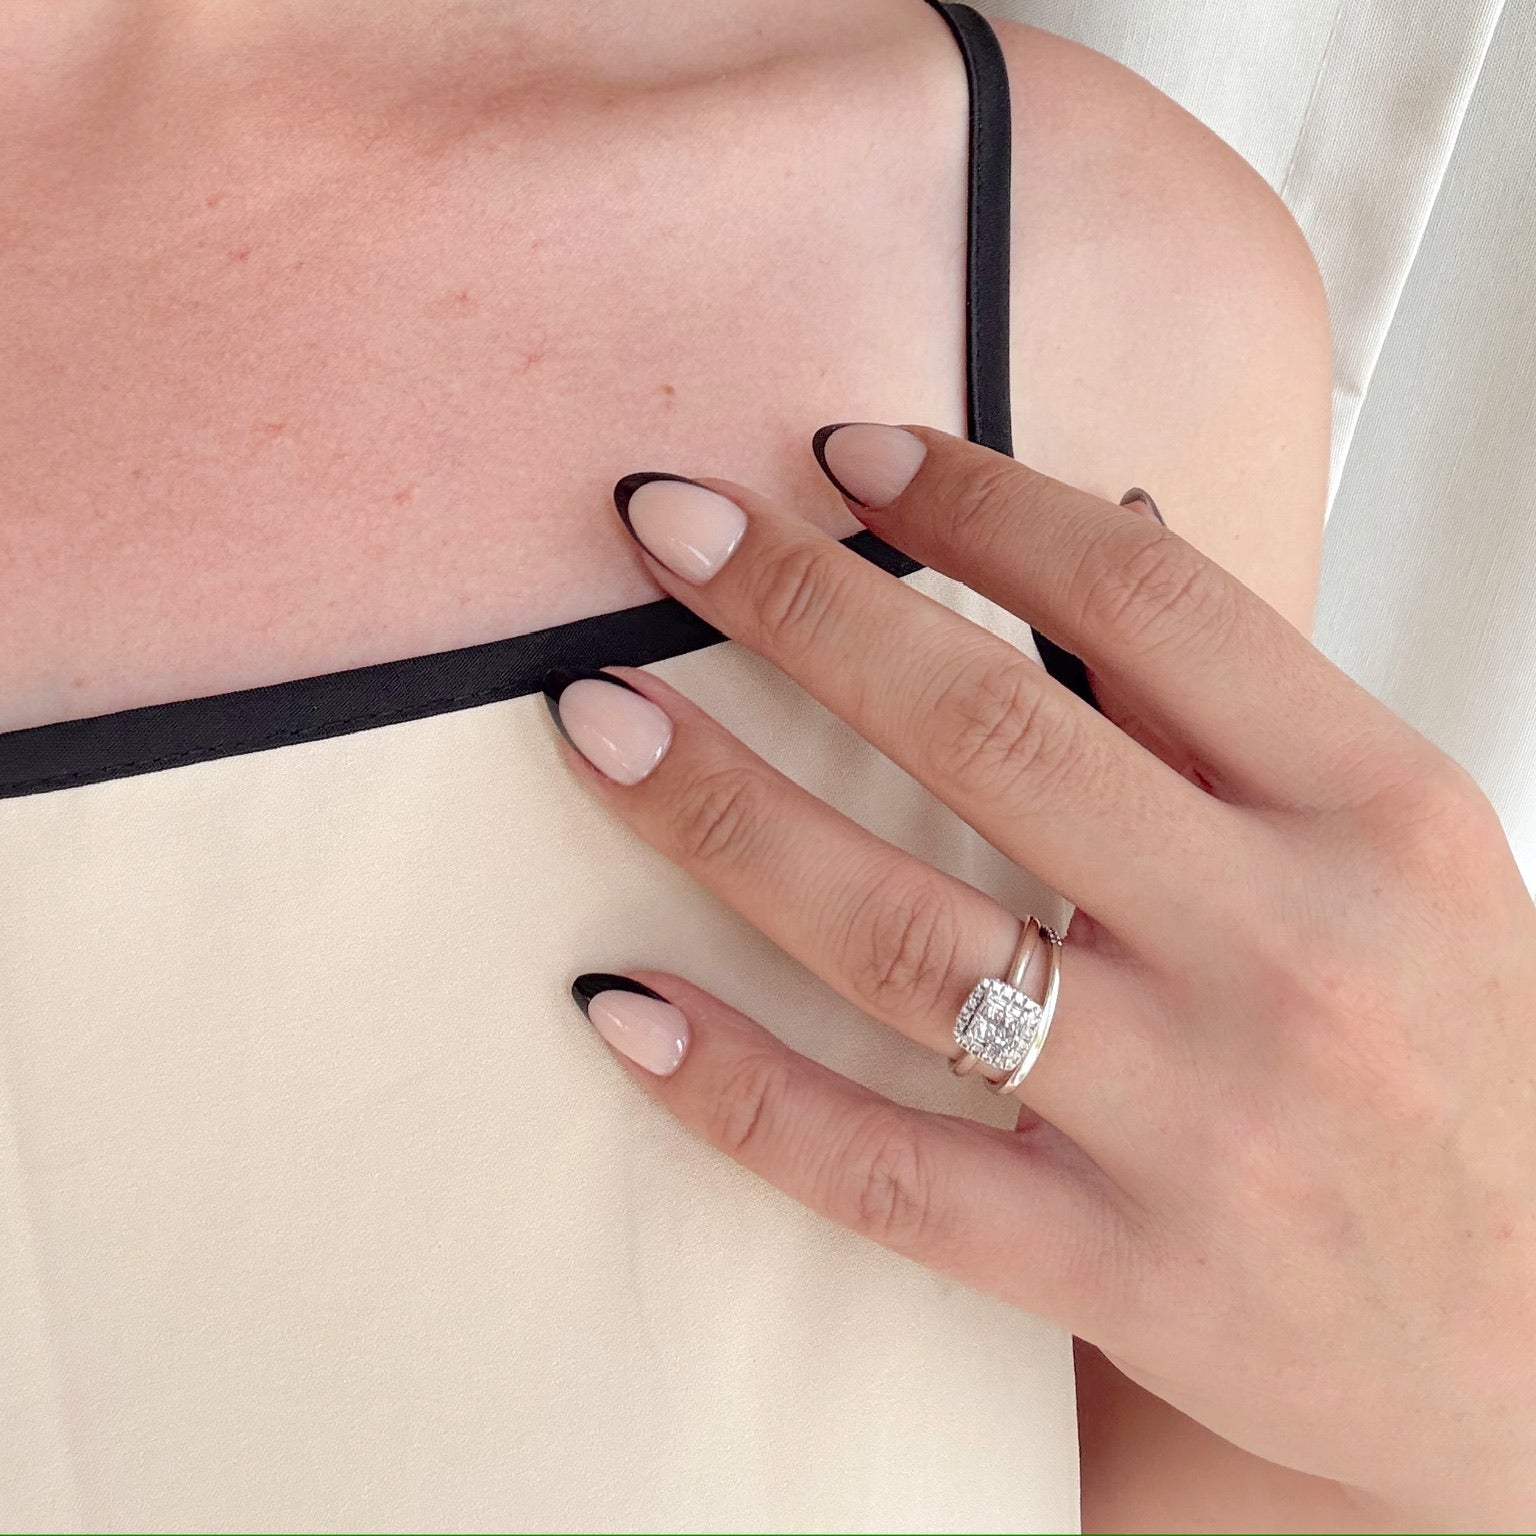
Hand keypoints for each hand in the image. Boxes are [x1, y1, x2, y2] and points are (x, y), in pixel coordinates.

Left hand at [545, 424, 1535, 1529]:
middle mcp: (1284, 951)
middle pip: (992, 736)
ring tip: (595, 720)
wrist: (1529, 1334)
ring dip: (724, 814)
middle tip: (665, 526)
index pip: (1147, 600)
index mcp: (1374, 811)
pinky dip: (735, 1085)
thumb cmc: (1452, 1051)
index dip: (975, 504)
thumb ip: (1241, 696)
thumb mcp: (1399, 849)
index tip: (837, 452)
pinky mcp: (1113, 1268)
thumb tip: (1101, 510)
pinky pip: (882, 1171)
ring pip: (906, 942)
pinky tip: (617, 999)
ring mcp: (1194, 1122)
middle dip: (804, 610)